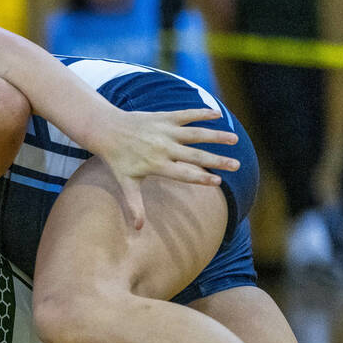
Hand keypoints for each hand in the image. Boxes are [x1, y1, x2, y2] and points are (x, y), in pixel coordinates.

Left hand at [96, 107, 239, 229]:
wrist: (106, 130)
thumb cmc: (118, 160)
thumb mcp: (125, 183)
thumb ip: (135, 205)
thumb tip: (138, 229)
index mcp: (156, 165)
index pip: (183, 174)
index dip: (201, 177)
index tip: (218, 182)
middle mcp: (163, 147)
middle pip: (195, 155)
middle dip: (217, 160)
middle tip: (236, 165)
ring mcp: (165, 131)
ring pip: (195, 133)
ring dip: (216, 135)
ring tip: (235, 140)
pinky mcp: (165, 117)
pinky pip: (187, 114)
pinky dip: (202, 113)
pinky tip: (218, 115)